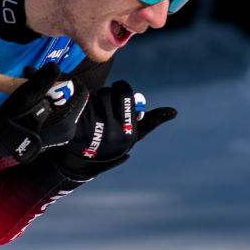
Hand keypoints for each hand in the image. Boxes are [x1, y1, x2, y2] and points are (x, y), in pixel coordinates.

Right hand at [0, 63, 87, 166]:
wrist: (0, 140)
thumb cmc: (14, 118)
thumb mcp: (27, 95)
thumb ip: (42, 80)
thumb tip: (55, 65)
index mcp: (67, 120)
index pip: (79, 92)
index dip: (68, 78)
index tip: (50, 73)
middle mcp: (69, 128)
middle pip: (69, 97)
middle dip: (52, 82)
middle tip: (32, 75)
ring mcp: (61, 133)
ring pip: (61, 103)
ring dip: (47, 90)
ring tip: (28, 82)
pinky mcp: (53, 134)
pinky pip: (55, 112)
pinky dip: (46, 101)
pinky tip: (31, 96)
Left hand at [50, 80, 175, 178]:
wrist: (86, 161)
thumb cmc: (115, 142)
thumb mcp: (135, 134)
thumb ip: (153, 120)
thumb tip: (174, 111)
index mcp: (129, 130)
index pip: (124, 93)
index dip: (121, 88)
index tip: (118, 91)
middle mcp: (112, 132)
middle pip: (107, 93)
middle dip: (105, 94)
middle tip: (103, 103)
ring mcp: (93, 132)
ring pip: (92, 98)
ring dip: (92, 100)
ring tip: (93, 111)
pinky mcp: (76, 130)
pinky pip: (78, 105)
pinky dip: (79, 105)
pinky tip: (81, 115)